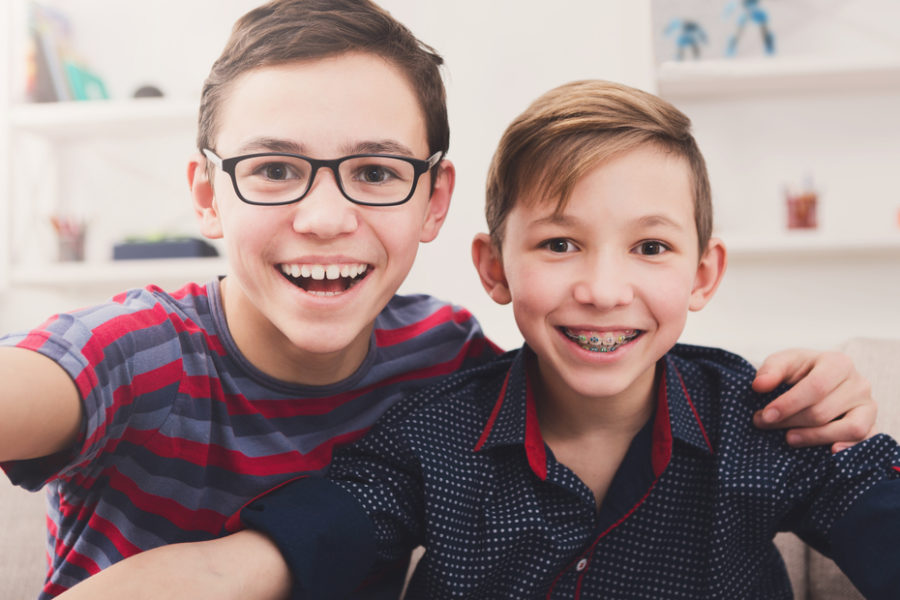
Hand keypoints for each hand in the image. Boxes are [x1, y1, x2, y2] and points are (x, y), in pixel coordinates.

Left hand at [751, 348, 875, 452]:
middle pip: (824, 411)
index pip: (816, 387)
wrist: (821, 379)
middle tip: (764, 424)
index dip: (789, 404)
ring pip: (848, 428)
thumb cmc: (801, 371)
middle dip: (790, 421)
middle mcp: (859, 384)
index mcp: (838, 363)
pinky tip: (828, 451)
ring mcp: (868, 406)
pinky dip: (849, 448)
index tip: (765, 415)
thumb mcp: (784, 362)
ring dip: (814, 437)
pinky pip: (866, 440)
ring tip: (788, 438)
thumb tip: (759, 385)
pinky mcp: (871, 425)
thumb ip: (770, 370)